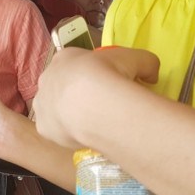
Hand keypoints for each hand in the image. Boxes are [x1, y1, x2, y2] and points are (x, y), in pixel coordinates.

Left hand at [34, 46, 159, 149]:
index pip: (76, 64)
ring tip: (89, 124)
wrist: (95, 105)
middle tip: (97, 106)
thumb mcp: (137, 60)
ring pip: (54, 108)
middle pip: (61, 86)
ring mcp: (42, 102)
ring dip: (67, 113)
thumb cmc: (112, 76)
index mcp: (65, 57)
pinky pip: (54, 129)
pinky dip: (66, 133)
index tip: (106, 85)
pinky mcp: (42, 126)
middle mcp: (48, 77)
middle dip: (76, 94)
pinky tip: (81, 136)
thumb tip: (151, 76)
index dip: (91, 75)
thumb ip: (145, 64)